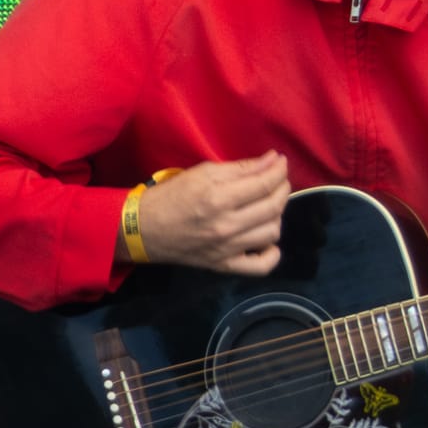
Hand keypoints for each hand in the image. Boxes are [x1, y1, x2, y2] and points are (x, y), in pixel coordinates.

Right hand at [132, 153, 289, 274]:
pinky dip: (272, 254)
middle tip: (278, 179)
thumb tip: (272, 160)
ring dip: (277, 215)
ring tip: (267, 205)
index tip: (280, 162)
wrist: (144, 229)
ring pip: (272, 233)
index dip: (278, 170)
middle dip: (282, 188)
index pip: (264, 184)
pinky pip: (260, 267)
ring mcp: (227, 249)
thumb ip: (240, 168)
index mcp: (218, 198)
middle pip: (273, 207)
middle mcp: (226, 226)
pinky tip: (266, 240)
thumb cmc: (172, 195)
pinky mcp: (224, 266)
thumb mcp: (202, 173)